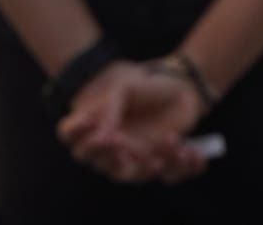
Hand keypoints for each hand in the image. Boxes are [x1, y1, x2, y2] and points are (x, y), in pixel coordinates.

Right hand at [57, 61, 209, 184]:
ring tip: (167, 140)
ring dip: (148, 165)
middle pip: (99, 163)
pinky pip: (170, 175)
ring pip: (133, 175)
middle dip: (109, 154)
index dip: (75, 130)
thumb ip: (110, 108)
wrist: (181, 87)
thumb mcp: (125, 88)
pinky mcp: (162, 162)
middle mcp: (112, 149)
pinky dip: (181, 165)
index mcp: (96, 127)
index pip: (70, 135)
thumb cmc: (146, 87)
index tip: (90, 120)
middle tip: (121, 140)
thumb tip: (103, 134)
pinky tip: (192, 151)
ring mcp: (136, 159)